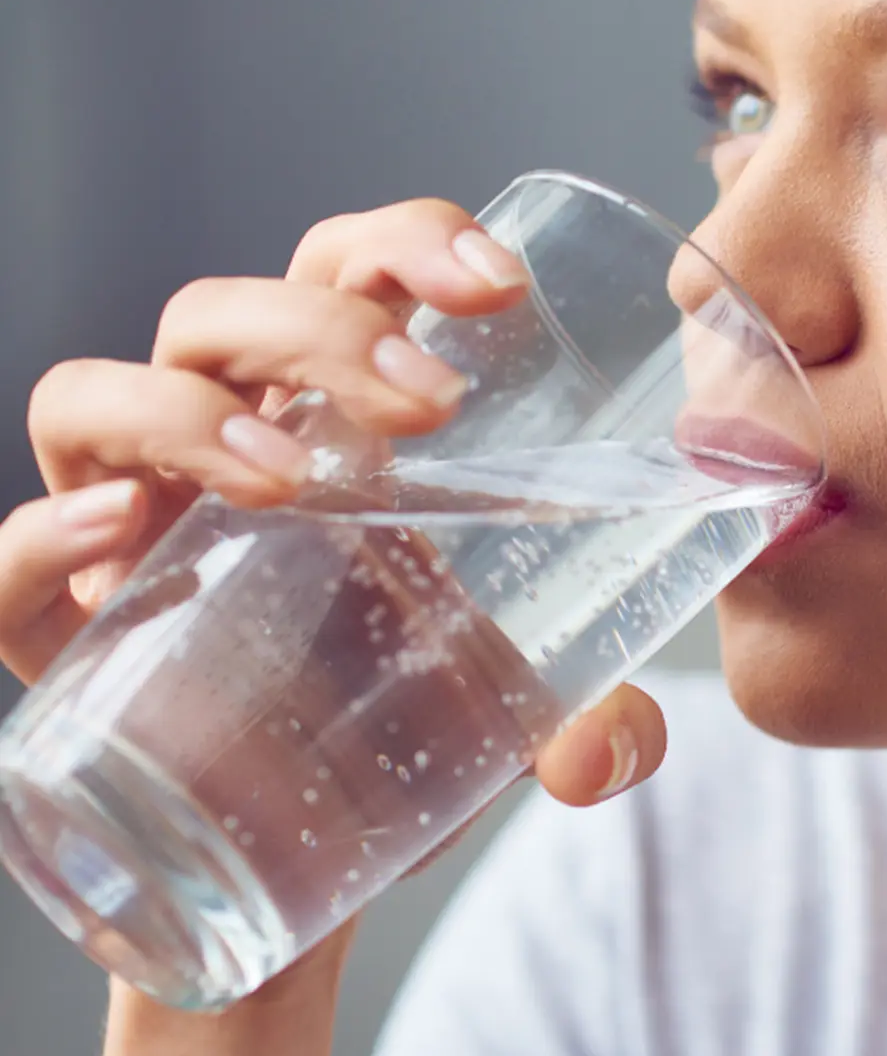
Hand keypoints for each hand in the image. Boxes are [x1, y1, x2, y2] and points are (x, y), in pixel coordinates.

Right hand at [0, 199, 669, 1055]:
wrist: (301, 858)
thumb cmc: (403, 727)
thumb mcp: (518, 711)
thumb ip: (597, 722)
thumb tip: (610, 751)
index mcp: (335, 419)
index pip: (348, 272)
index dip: (408, 243)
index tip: (500, 284)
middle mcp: (215, 445)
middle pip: (224, 316)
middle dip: (323, 326)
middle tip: (429, 402)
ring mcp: (124, 529)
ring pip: (92, 398)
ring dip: (185, 412)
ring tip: (288, 473)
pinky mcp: (59, 631)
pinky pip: (5, 560)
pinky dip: (41, 538)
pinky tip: (120, 538)